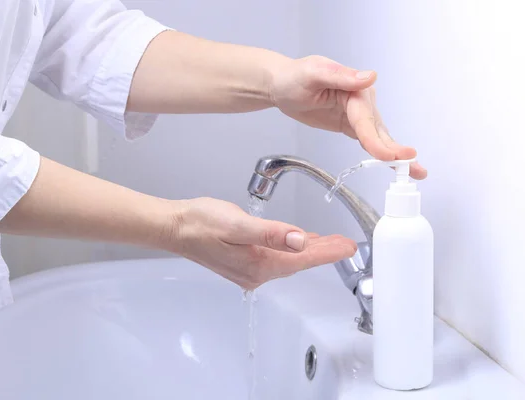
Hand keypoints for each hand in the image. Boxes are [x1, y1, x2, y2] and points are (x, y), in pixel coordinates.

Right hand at [169, 197, 356, 288]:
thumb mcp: (237, 223)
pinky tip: (296, 244)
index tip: (349, 247)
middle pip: (298, 262)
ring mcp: (249, 270)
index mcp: (258, 263)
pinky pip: (276, 259)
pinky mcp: (243, 263)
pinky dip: (291, 251)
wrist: (175, 228)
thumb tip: (299, 240)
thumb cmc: (201, 223)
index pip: (303, 258)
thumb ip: (270, 233)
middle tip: (346, 245)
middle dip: (324, 252)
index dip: (329, 252)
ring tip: (329, 243)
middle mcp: (256, 272)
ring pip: (288, 261)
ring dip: (309, 251)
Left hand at [270, 56, 426, 178]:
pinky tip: (396, 165)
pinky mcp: (351, 124)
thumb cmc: (294, 76)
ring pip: (378, 137)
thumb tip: (369, 77)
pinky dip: (382, 153)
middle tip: (414, 167)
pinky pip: (369, 140)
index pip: (366, 119)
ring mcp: (358, 114)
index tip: (388, 156)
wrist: (282, 85)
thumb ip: (340, 76)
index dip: (376, 140)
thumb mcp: (313, 73)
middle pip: (378, 130)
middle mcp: (362, 101)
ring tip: (416, 171)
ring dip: (396, 155)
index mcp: (355, 88)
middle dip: (395, 151)